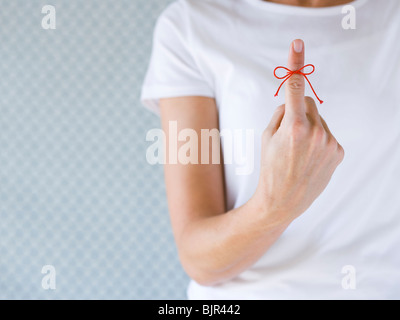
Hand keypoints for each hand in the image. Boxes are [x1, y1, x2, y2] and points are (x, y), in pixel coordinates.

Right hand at [255, 39, 343, 224]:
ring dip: (308, 126)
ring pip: (318, 119)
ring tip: (298, 150)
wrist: (282, 201)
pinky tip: (309, 157)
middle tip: (287, 134)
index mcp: (295, 127)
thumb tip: (293, 104)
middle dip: (297, 111)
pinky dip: (318, 139)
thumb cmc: (270, 168)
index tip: (298, 43)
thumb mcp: (266, 137)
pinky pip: (327, 133)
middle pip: (308, 103)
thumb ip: (280, 114)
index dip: (295, 65)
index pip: (294, 89)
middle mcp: (316, 133)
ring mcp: (330, 143)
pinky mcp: (338, 152)